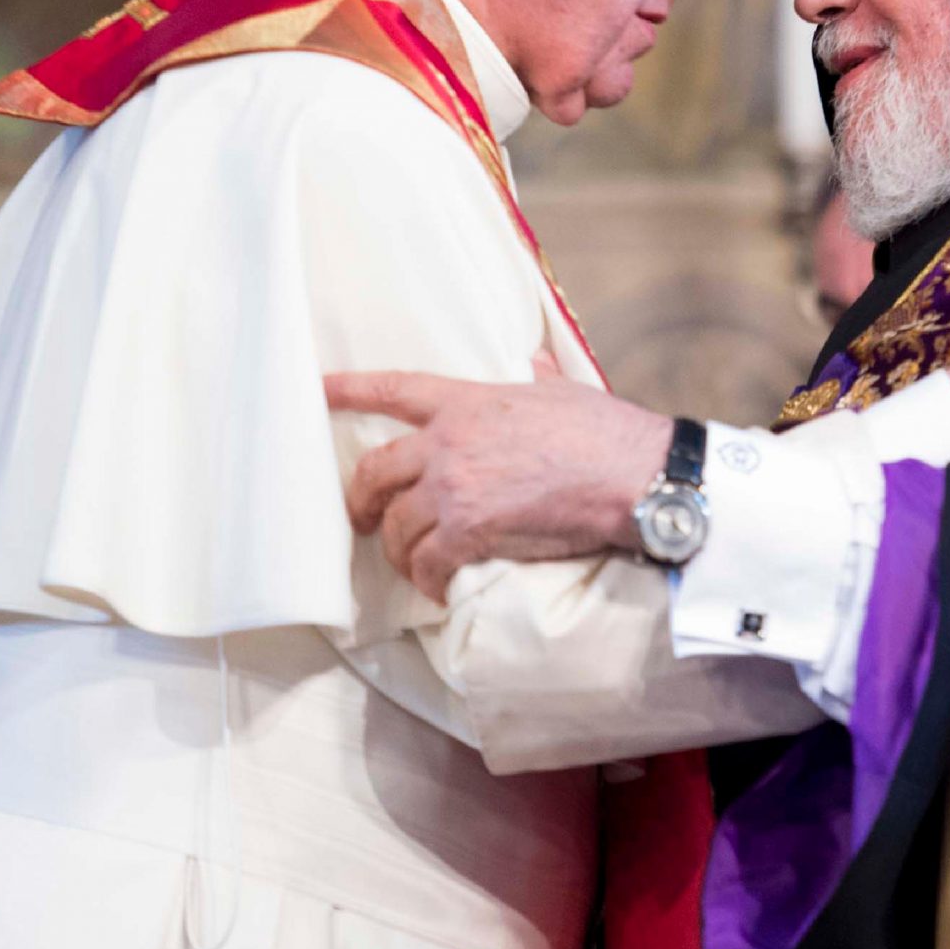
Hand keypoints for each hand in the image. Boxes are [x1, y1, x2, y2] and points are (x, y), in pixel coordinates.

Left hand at [323, 359, 670, 600]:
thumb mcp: (562, 390)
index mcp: (467, 402)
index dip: (349, 389)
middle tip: (365, 519)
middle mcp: (448, 442)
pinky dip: (429, 581)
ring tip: (414, 567)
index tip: (317, 390)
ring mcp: (455, 487)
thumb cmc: (604, 432)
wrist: (632, 474)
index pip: (393, 389)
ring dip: (399, 552)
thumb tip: (534, 360)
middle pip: (374, 472)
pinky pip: (427, 563)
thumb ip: (536, 375)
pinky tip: (441, 588)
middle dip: (362, 501)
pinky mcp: (471, 530)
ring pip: (396, 527)